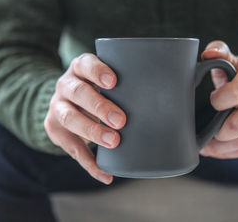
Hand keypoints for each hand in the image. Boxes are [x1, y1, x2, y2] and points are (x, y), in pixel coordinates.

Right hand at [44, 53, 125, 183]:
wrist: (67, 101)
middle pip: (78, 92)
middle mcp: (65, 85)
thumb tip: (182, 83)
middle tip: (121, 120)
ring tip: (114, 142)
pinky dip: (89, 163)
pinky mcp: (55, 130)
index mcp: (80, 68)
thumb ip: (131, 80)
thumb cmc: (100, 89)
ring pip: (69, 118)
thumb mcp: (108, 78)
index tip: (114, 82)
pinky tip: (105, 174)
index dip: (97, 71)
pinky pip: (71, 148)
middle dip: (99, 106)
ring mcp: (58, 107)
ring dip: (92, 131)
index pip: (85, 63)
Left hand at [199, 41, 237, 158]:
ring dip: (221, 148)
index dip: (218, 101)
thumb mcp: (233, 60)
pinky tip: (220, 148)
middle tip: (206, 132)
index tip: (214, 101)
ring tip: (208, 145)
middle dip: (217, 131)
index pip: (235, 94)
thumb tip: (208, 54)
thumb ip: (218, 52)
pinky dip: (232, 153)